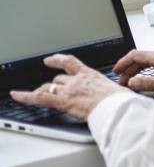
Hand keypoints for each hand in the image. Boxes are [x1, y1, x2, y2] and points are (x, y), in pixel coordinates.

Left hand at [10, 54, 125, 120]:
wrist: (117, 107)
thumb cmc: (121, 101)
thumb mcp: (119, 91)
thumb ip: (114, 92)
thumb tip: (123, 97)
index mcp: (90, 75)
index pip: (70, 62)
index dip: (57, 60)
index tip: (51, 60)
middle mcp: (77, 80)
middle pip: (59, 80)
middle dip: (54, 85)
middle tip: (51, 90)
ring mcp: (69, 90)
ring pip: (48, 88)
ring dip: (42, 92)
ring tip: (35, 95)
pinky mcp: (62, 102)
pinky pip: (39, 98)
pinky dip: (25, 96)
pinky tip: (16, 94)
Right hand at [113, 49, 153, 91]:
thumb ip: (149, 83)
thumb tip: (132, 82)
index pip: (135, 55)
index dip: (123, 63)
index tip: (116, 71)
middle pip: (140, 57)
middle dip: (128, 69)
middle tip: (122, 81)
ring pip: (148, 59)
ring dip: (137, 69)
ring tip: (130, 81)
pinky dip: (146, 68)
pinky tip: (145, 76)